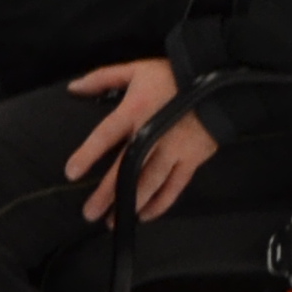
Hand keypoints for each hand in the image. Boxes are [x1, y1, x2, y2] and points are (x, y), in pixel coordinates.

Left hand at [64, 58, 220, 222]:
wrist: (219, 81)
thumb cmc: (174, 75)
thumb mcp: (136, 70)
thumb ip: (102, 78)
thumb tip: (72, 88)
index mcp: (134, 111)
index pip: (105, 136)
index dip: (87, 155)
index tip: (72, 173)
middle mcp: (152, 134)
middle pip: (126, 169)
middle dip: (107, 194)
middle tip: (89, 213)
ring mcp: (174, 150)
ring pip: (150, 183)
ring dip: (131, 204)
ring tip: (112, 222)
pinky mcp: (192, 159)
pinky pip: (175, 186)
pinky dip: (160, 203)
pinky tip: (145, 215)